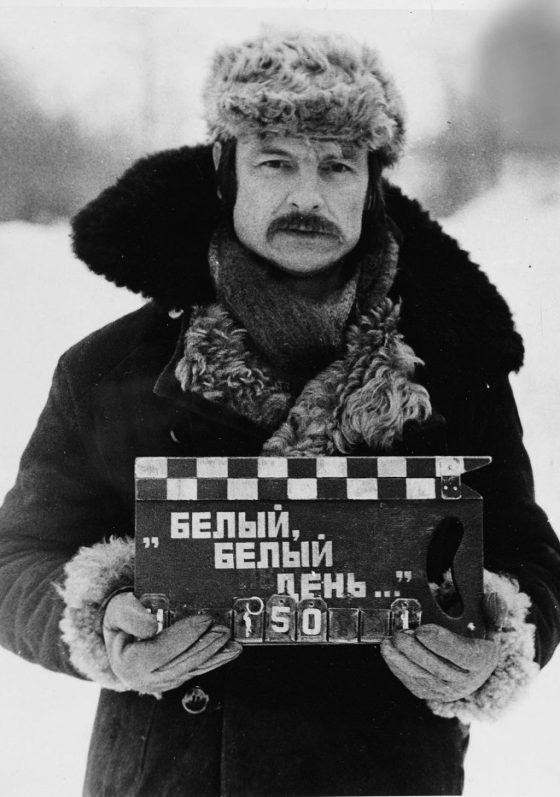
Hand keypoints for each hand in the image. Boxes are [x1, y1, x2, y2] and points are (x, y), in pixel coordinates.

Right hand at [102, 592, 241, 694]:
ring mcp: (160, 683)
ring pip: (191, 671)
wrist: (120, 638)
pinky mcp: (173, 680)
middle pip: (181, 664)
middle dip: (206, 646)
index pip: (161, 651)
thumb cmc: (120, 620)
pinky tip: (228, 653)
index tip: (205, 620)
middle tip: (224, 630)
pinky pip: (195, 671)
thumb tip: (152, 626)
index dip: (185, 636)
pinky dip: (213, 662)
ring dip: (215, 657)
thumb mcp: (118, 612)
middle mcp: (145, 679)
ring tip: (234, 646)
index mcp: (130, 663)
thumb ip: (130, 616)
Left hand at [380, 592, 506, 701]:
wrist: (469, 667)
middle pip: (438, 668)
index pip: (464, 656)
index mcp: (482, 661)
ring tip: (390, 641)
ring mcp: (444, 690)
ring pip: (421, 676)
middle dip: (416, 651)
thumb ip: (493, 610)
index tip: (422, 630)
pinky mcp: (427, 692)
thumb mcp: (489, 623)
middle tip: (401, 634)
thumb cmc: (476, 639)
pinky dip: (397, 668)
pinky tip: (387, 653)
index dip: (442, 644)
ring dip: (403, 660)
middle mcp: (464, 681)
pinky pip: (410, 681)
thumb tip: (493, 599)